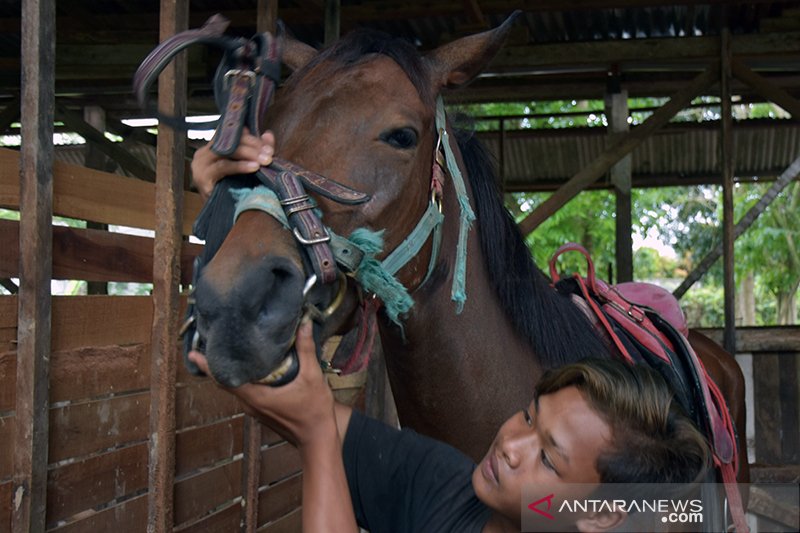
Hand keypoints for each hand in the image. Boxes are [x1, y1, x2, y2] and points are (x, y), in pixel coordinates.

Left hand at [188, 318, 336, 447]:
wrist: (318, 440)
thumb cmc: (314, 412)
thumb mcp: (313, 377)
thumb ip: (306, 349)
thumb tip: (303, 324)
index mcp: (256, 397)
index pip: (224, 379)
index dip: (208, 366)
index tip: (193, 354)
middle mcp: (250, 404)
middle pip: (225, 382)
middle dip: (215, 365)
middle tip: (208, 344)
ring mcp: (255, 409)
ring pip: (234, 387)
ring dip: (229, 371)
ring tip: (226, 352)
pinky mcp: (261, 411)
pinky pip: (244, 392)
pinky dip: (241, 379)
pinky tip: (248, 368)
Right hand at [190, 129, 274, 199]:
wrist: (223, 218)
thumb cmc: (235, 191)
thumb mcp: (247, 167)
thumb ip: (256, 150)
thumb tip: (268, 134)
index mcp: (213, 148)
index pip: (232, 135)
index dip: (252, 138)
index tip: (270, 146)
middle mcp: (203, 154)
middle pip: (229, 142)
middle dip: (253, 146)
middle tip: (269, 154)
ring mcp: (201, 165)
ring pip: (227, 152)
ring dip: (249, 154)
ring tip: (265, 161)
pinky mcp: (202, 178)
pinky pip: (223, 167)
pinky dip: (240, 166)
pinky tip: (254, 167)